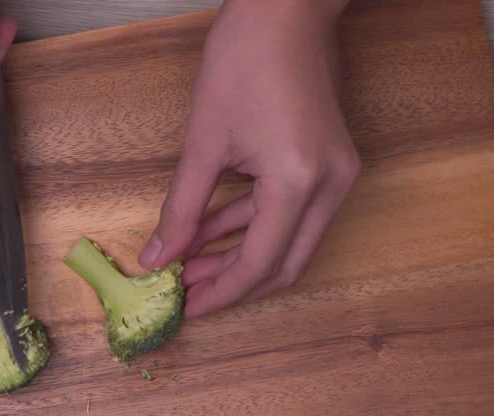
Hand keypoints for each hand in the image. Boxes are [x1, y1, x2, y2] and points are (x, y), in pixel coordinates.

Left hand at [139, 0, 359, 317]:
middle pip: (282, 264)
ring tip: (189, 264)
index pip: (259, 263)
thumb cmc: (245, 58)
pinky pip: (292, 213)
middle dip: (232, 283)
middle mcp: (330, 186)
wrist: (286, 8)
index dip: (220, 292)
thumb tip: (157, 258)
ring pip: (288, 242)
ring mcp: (336, 175)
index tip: (186, 308)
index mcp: (299, 182)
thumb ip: (181, 209)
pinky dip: (252, 225)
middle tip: (186, 293)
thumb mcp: (204, 141)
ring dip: (239, 254)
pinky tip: (210, 232)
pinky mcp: (330, 163)